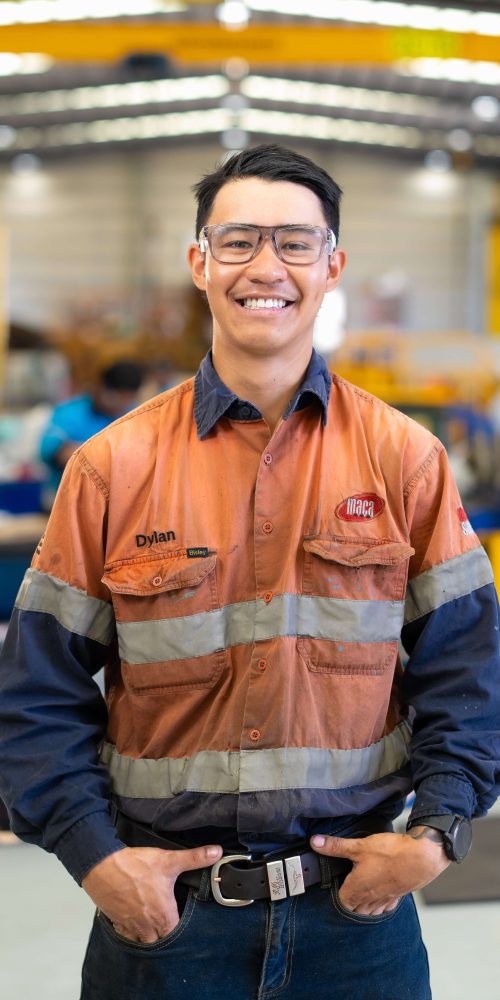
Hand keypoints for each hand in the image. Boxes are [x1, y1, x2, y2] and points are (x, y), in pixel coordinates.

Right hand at [82, 843, 221, 942]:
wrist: (102, 866)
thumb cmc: (135, 866)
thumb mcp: (169, 860)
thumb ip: (194, 858)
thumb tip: (216, 852)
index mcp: (163, 915)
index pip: (175, 934)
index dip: (179, 931)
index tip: (180, 922)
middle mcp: (147, 925)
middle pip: (159, 941)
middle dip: (164, 935)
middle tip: (166, 924)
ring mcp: (130, 925)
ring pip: (143, 941)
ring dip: (148, 936)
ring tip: (152, 925)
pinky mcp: (116, 921)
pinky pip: (126, 936)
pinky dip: (131, 932)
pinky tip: (134, 921)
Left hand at [311, 829, 449, 915]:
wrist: (422, 858)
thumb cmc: (390, 854)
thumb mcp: (359, 846)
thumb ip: (335, 846)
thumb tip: (314, 842)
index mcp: (357, 890)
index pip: (340, 903)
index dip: (335, 896)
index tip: (332, 887)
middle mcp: (370, 899)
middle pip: (354, 910)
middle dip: (348, 904)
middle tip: (344, 892)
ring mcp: (385, 899)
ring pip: (370, 911)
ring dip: (363, 907)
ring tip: (358, 897)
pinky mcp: (397, 896)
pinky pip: (385, 907)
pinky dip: (380, 905)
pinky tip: (380, 897)